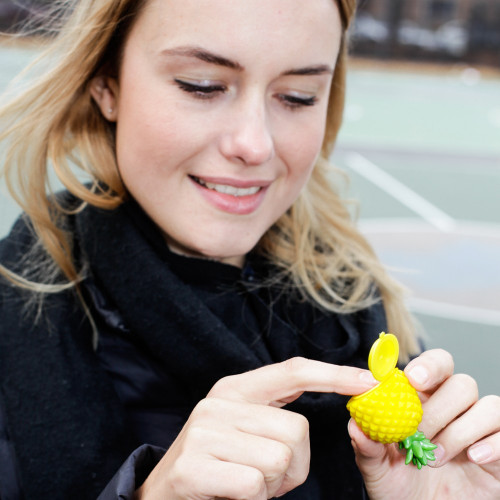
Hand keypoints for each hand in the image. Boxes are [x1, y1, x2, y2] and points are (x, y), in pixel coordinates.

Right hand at [135, 357, 375, 499]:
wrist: (162, 497)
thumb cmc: (218, 467)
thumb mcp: (246, 431)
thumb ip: (278, 416)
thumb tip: (340, 401)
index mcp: (236, 389)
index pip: (293, 371)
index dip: (334, 375)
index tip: (369, 381)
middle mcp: (219, 403)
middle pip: (297, 430)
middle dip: (295, 466)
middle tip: (267, 479)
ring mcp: (204, 432)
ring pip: (280, 460)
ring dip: (273, 486)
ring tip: (247, 486)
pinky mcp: (193, 466)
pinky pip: (253, 485)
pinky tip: (232, 497)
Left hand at [348, 349, 499, 498]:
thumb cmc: (400, 486)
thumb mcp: (377, 468)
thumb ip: (367, 446)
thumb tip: (354, 424)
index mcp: (423, 400)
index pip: (434, 367)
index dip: (428, 366)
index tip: (413, 378)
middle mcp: (454, 410)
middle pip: (461, 383)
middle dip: (439, 407)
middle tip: (420, 432)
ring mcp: (479, 430)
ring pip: (488, 405)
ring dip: (461, 430)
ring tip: (437, 456)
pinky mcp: (499, 452)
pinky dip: (493, 443)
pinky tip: (473, 458)